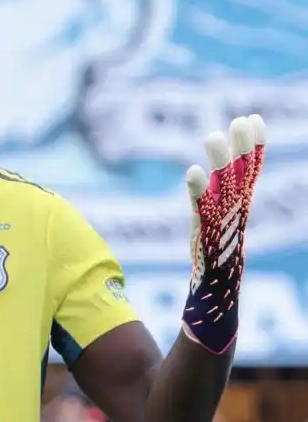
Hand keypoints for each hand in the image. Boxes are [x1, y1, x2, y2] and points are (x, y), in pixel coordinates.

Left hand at [182, 114, 265, 353]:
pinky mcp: (207, 252)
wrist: (209, 324)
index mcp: (235, 223)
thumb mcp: (209, 243)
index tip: (253, 119)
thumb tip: (199, 183)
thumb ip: (207, 212)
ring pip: (224, 197)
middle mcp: (233, 228)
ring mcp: (222, 239)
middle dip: (243, 150)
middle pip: (240, 183)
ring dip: (220, 166)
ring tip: (214, 135)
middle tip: (243, 118)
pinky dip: (197, 195)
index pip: (247, 180)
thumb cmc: (209, 285)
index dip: (251, 150)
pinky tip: (189, 172)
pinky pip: (202, 219)